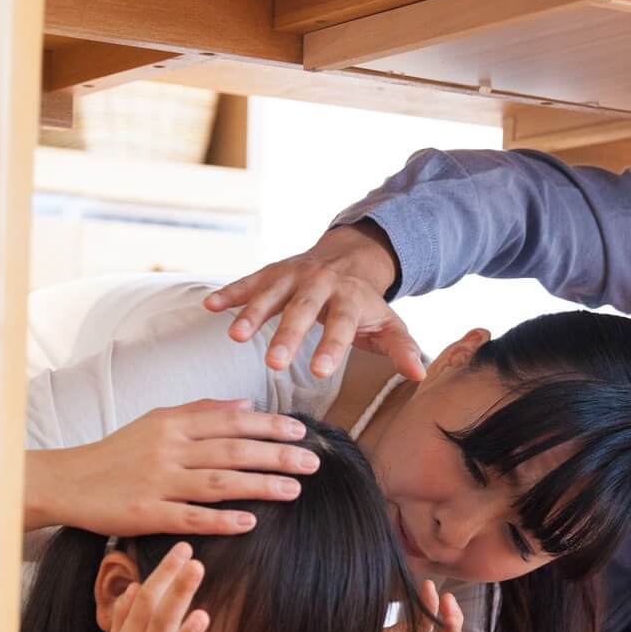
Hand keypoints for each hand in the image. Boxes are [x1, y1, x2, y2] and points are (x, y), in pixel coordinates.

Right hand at [36, 399, 320, 537]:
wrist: (68, 481)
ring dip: (259, 485)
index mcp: (172, 424)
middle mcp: (168, 449)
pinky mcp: (146, 513)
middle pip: (232, 449)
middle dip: (276, 454)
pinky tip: (250, 522)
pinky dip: (221, 519)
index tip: (301, 431)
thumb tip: (246, 404)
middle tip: (313, 461)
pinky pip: (190, 516)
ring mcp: (158, 481)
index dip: (269, 425)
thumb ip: (200, 410)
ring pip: (218, 481)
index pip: (230, 421)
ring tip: (294, 489)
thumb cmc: (116, 452)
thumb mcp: (156, 421)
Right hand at [202, 223, 425, 380]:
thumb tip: (419, 373)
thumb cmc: (365, 304)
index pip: (342, 324)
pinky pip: (249, 282)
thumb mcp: (387, 324)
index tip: (320, 371)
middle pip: (303, 309)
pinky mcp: (271, 273)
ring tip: (235, 336)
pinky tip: (211, 306)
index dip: (332, 346)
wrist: (347, 258)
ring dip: (252, 313)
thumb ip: (401, 348)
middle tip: (274, 363)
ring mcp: (293, 275)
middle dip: (288, 334)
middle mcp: (320, 283)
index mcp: (350, 298)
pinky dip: (230, 292)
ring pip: (271, 293)